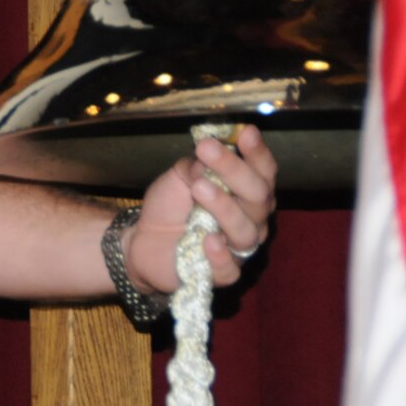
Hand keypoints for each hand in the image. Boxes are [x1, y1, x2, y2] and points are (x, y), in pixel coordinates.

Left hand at [124, 125, 277, 294]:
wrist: (143, 240)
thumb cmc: (171, 204)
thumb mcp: (179, 176)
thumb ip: (195, 165)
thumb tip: (208, 156)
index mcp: (247, 191)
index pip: (263, 171)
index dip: (257, 153)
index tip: (245, 132)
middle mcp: (252, 219)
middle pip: (258, 196)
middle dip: (234, 171)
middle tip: (207, 151)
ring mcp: (239, 248)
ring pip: (246, 230)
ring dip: (224, 206)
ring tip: (199, 188)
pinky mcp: (221, 274)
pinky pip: (230, 269)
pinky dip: (220, 254)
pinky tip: (208, 239)